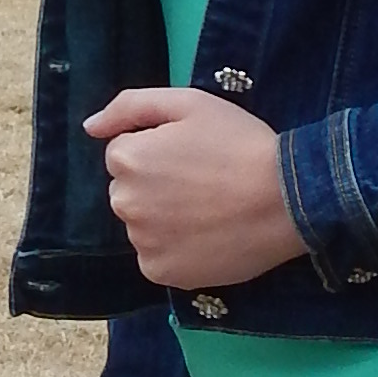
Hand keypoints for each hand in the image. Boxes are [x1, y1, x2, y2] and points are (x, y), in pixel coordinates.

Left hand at [85, 84, 305, 291]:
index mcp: (126, 159)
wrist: (287, 199)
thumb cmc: (240, 143)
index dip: (160, 151)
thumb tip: (89, 127)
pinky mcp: (161, 273)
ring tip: (209, 210)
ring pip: (143, 225)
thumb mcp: (189, 103)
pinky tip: (207, 236)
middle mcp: (124, 203)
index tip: (194, 155)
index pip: (125, 154)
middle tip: (203, 182)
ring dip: (164, 219)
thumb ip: (130, 106)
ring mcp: (142, 242)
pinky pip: (156, 257)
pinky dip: (175, 249)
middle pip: (129, 191)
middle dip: (155, 185)